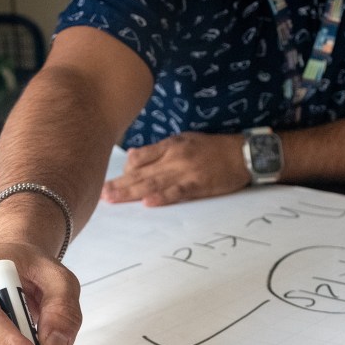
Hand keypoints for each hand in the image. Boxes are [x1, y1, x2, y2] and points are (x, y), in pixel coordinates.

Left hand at [101, 132, 251, 205]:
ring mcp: (186, 171)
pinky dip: (162, 197)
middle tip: (100, 193)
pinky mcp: (198, 185)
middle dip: (120, 184)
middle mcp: (174, 157)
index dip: (125, 171)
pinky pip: (177, 192)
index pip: (139, 158)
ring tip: (113, 199)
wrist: (243, 154)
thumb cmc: (214, 148)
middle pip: (141, 172)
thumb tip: (134, 158)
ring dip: (131, 192)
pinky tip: (148, 203)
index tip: (116, 182)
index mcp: (170, 145)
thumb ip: (160, 150)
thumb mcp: (185, 141)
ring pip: (153, 183)